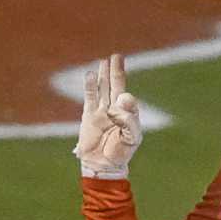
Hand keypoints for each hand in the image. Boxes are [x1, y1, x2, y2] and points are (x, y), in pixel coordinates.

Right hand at [74, 53, 141, 177]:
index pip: (128, 99)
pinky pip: (90, 98)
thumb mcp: (131, 138)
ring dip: (103, 75)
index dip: (125, 98)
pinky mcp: (89, 116)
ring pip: (102, 89)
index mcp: (129, 115)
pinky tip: (90, 74)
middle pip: (116, 86)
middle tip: (117, 56)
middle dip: (116, 71)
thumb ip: (130, 119)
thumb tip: (121, 100)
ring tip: (104, 61)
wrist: (103, 164)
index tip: (121, 102)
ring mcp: (101, 112)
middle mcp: (115, 110)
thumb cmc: (120, 152)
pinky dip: (90, 86)